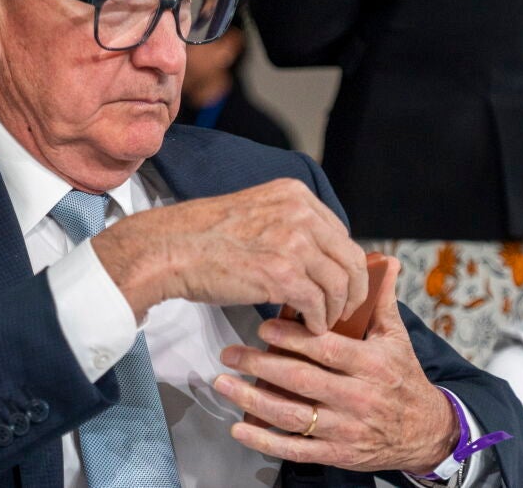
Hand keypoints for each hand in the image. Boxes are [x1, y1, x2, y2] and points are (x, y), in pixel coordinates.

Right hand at [91, 178, 367, 331]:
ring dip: (335, 309)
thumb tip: (312, 256)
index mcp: (294, 194)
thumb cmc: (202, 236)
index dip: (344, 263)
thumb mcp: (253, 213)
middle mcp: (300, 213)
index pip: (340, 232)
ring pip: (339, 284)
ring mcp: (294, 242)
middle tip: (346, 309)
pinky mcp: (283, 274)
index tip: (342, 283)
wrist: (170, 249)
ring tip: (323, 323)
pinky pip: (318, 304)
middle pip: (349, 257)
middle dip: (352, 289)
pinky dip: (317, 321)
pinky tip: (308, 328)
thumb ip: (286, 225)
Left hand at [212, 257, 458, 474]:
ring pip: (293, 415)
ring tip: (224, 384)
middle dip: (260, 364)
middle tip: (230, 353)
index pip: (326, 349)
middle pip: (302, 380)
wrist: (426, 432)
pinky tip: (240, 428)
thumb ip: (381, 301)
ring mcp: (346, 429)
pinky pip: (296, 449)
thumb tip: (385, 262)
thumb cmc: (403, 378)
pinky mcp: (337, 453)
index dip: (292, 338)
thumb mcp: (396, 338)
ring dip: (253, 400)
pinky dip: (265, 441)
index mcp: (372, 365)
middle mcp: (358, 398)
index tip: (263, 326)